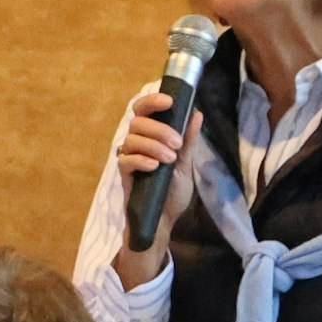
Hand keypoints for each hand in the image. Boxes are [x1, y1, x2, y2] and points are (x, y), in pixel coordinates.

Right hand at [113, 93, 203, 287]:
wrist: (163, 220)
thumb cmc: (172, 192)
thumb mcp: (186, 164)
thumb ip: (189, 140)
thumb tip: (196, 114)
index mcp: (152, 136)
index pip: (144, 110)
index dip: (152, 100)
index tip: (168, 101)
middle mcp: (138, 143)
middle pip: (137, 122)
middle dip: (159, 129)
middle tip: (177, 144)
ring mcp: (129, 158)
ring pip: (132, 139)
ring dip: (153, 146)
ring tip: (169, 160)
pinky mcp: (124, 174)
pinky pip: (125, 160)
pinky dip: (141, 160)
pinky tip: (154, 167)